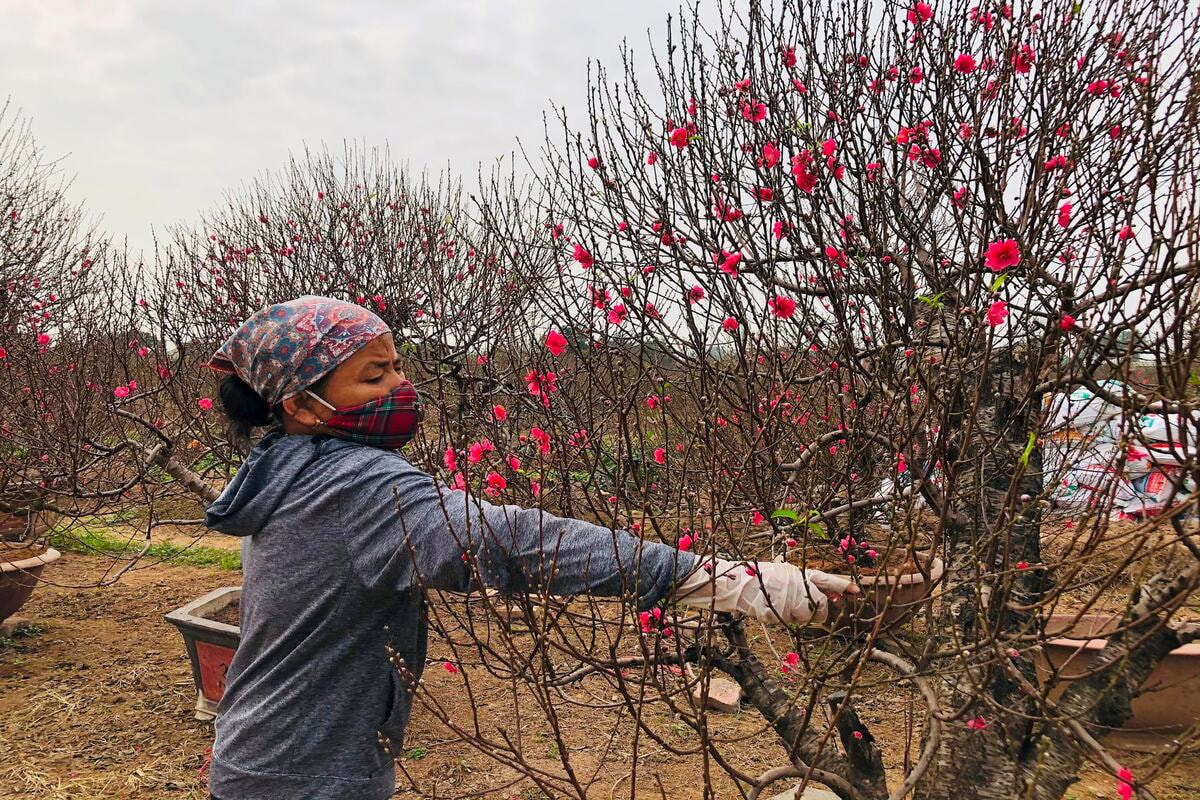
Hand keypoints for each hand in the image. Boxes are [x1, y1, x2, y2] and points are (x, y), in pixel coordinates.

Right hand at [671, 559, 857, 626]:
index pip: (825, 579)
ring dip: (796, 616)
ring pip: (803, 618)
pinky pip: (785, 623)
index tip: (857, 591)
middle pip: (819, 606)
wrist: (734, 584)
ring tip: (781, 605)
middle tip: (812, 613)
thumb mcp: (784, 574)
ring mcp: (784, 601)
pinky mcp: (774, 614)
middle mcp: (793, 586)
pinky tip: (769, 608)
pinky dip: (779, 619)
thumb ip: (807, 584)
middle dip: (818, 613)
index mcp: (796, 573)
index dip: (841, 585)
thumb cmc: (760, 577)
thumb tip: (834, 596)